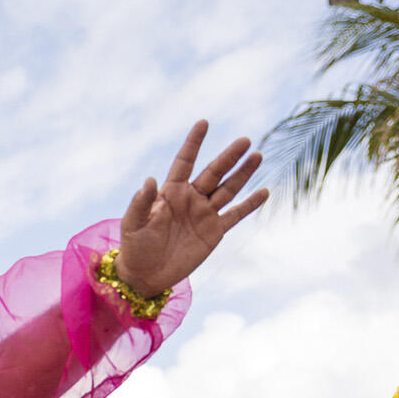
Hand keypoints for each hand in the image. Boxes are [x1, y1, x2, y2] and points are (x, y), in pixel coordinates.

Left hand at [115, 121, 269, 297]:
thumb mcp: (133, 223)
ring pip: (228, 189)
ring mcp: (204, 214)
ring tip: (257, 156)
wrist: (145, 275)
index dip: (194, 143)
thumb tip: (150, 179)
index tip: (204, 123)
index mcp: (170, 192)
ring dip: (243, 174)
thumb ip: (141, 202)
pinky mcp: (214, 232)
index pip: (184, 162)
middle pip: (213, 172)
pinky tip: (264, 191)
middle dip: (229, 157)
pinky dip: (250, 204)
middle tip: (245, 140)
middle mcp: (190, 198)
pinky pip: (235, 215)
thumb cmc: (135, 246)